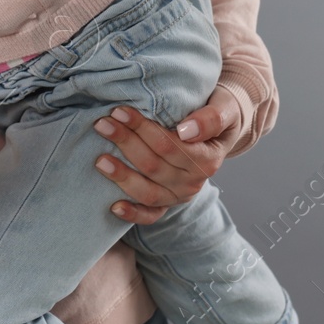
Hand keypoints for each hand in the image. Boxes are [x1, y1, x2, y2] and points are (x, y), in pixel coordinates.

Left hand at [90, 87, 243, 223]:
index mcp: (208, 159)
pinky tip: (114, 206)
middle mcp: (194, 182)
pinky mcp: (168, 203)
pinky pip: (151, 215)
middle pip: (153, 165)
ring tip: (100, 159)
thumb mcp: (224, 108)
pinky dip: (133, 214)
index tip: (120, 111)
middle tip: (102, 124)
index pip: (170, 146)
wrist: (219, 126)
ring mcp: (180, 196)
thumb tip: (186, 131)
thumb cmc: (217, 112)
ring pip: (147, 191)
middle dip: (125, 143)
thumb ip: (211, 118)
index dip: (143, 129)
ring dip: (121, 176)